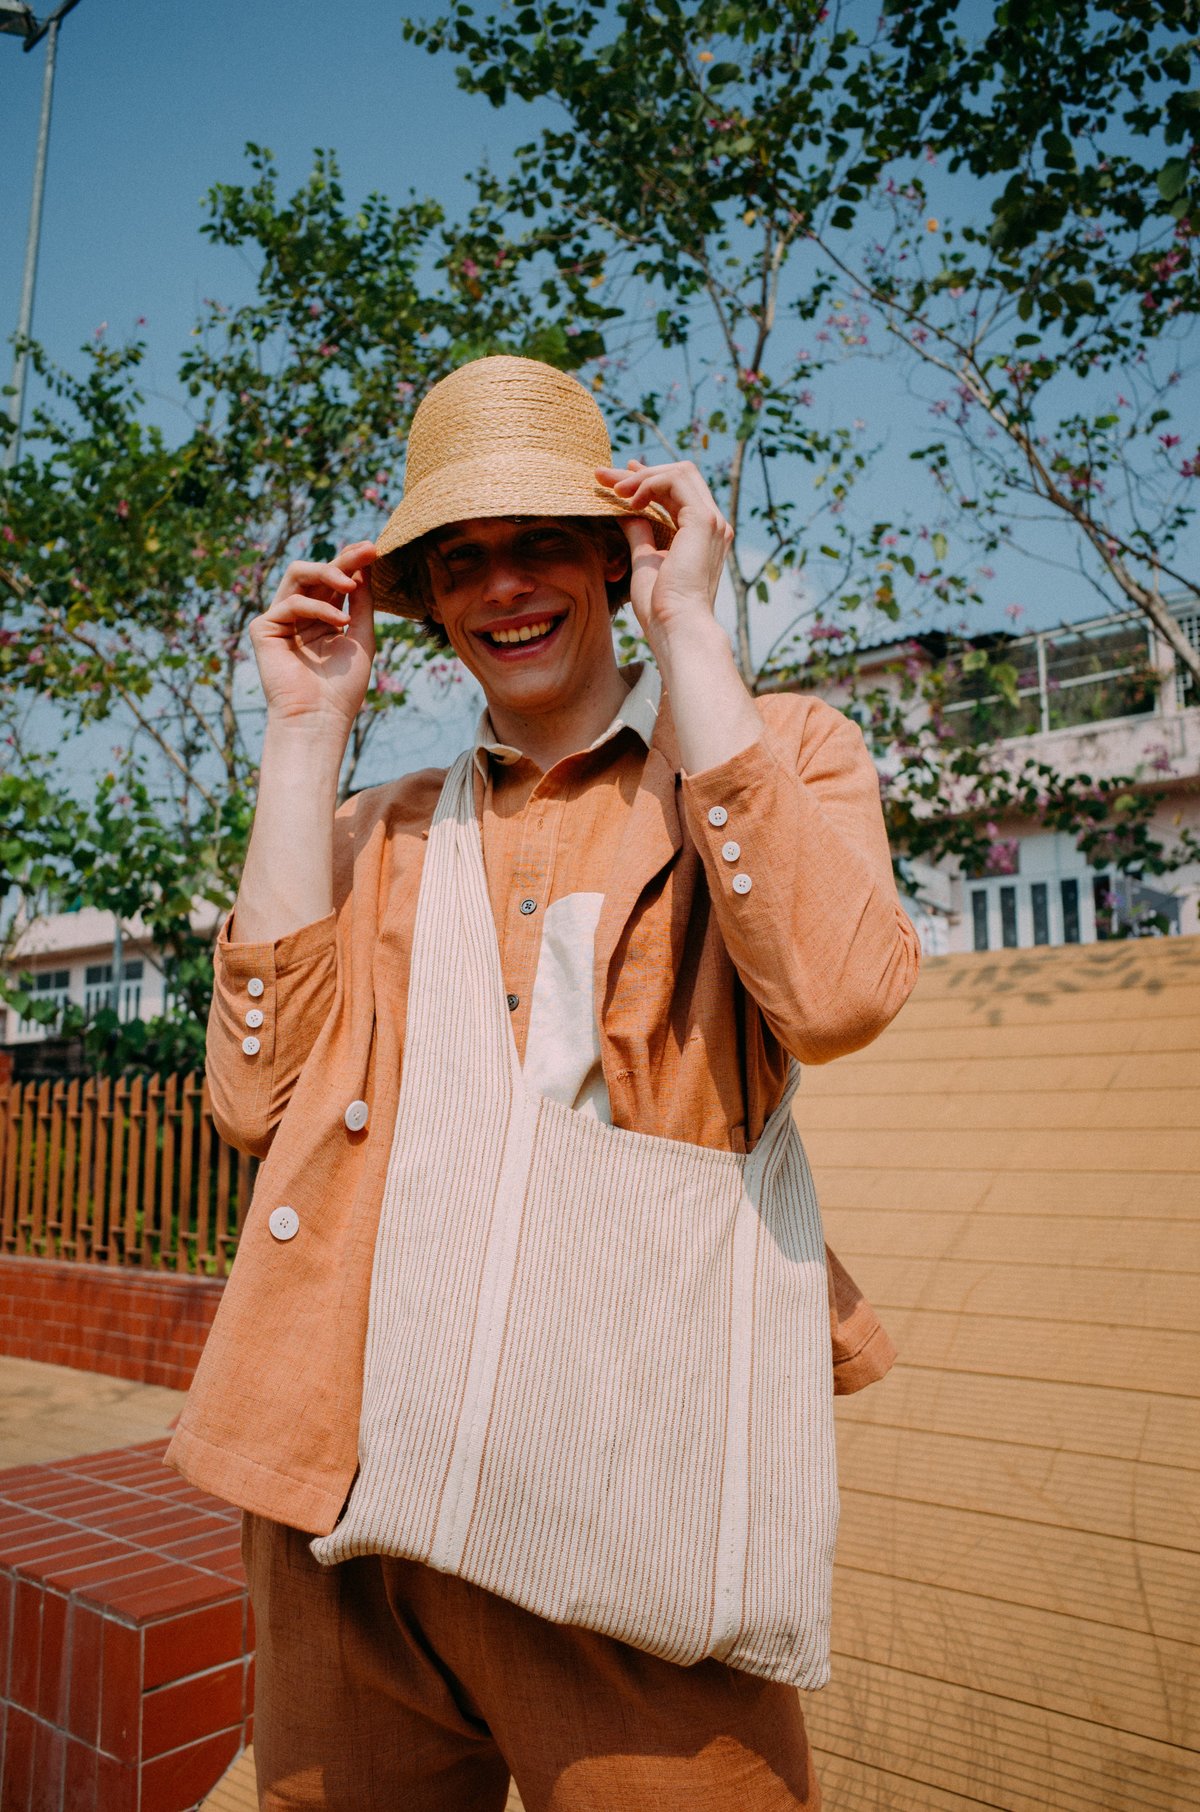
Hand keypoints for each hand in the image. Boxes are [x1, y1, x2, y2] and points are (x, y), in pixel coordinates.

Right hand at [249, 542, 375, 733]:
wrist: (321, 718)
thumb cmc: (343, 688)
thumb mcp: (361, 637)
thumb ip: (361, 602)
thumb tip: (365, 566)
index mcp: (321, 618)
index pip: (333, 581)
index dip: (350, 562)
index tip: (373, 549)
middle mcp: (300, 615)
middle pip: (317, 572)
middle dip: (342, 560)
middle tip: (367, 551)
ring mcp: (280, 620)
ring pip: (298, 575)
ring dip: (328, 572)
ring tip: (352, 584)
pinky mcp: (263, 629)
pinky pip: (291, 602)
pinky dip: (318, 609)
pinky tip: (339, 623)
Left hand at [595, 458, 732, 648]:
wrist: (677, 627)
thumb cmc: (661, 607)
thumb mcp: (644, 560)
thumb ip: (639, 533)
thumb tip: (625, 512)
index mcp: (701, 535)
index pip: (678, 492)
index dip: (647, 479)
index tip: (619, 478)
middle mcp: (712, 524)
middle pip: (679, 476)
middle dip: (640, 473)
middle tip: (605, 476)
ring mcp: (711, 521)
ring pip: (679, 472)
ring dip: (642, 476)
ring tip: (615, 490)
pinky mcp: (702, 521)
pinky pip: (675, 482)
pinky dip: (649, 484)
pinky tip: (629, 500)